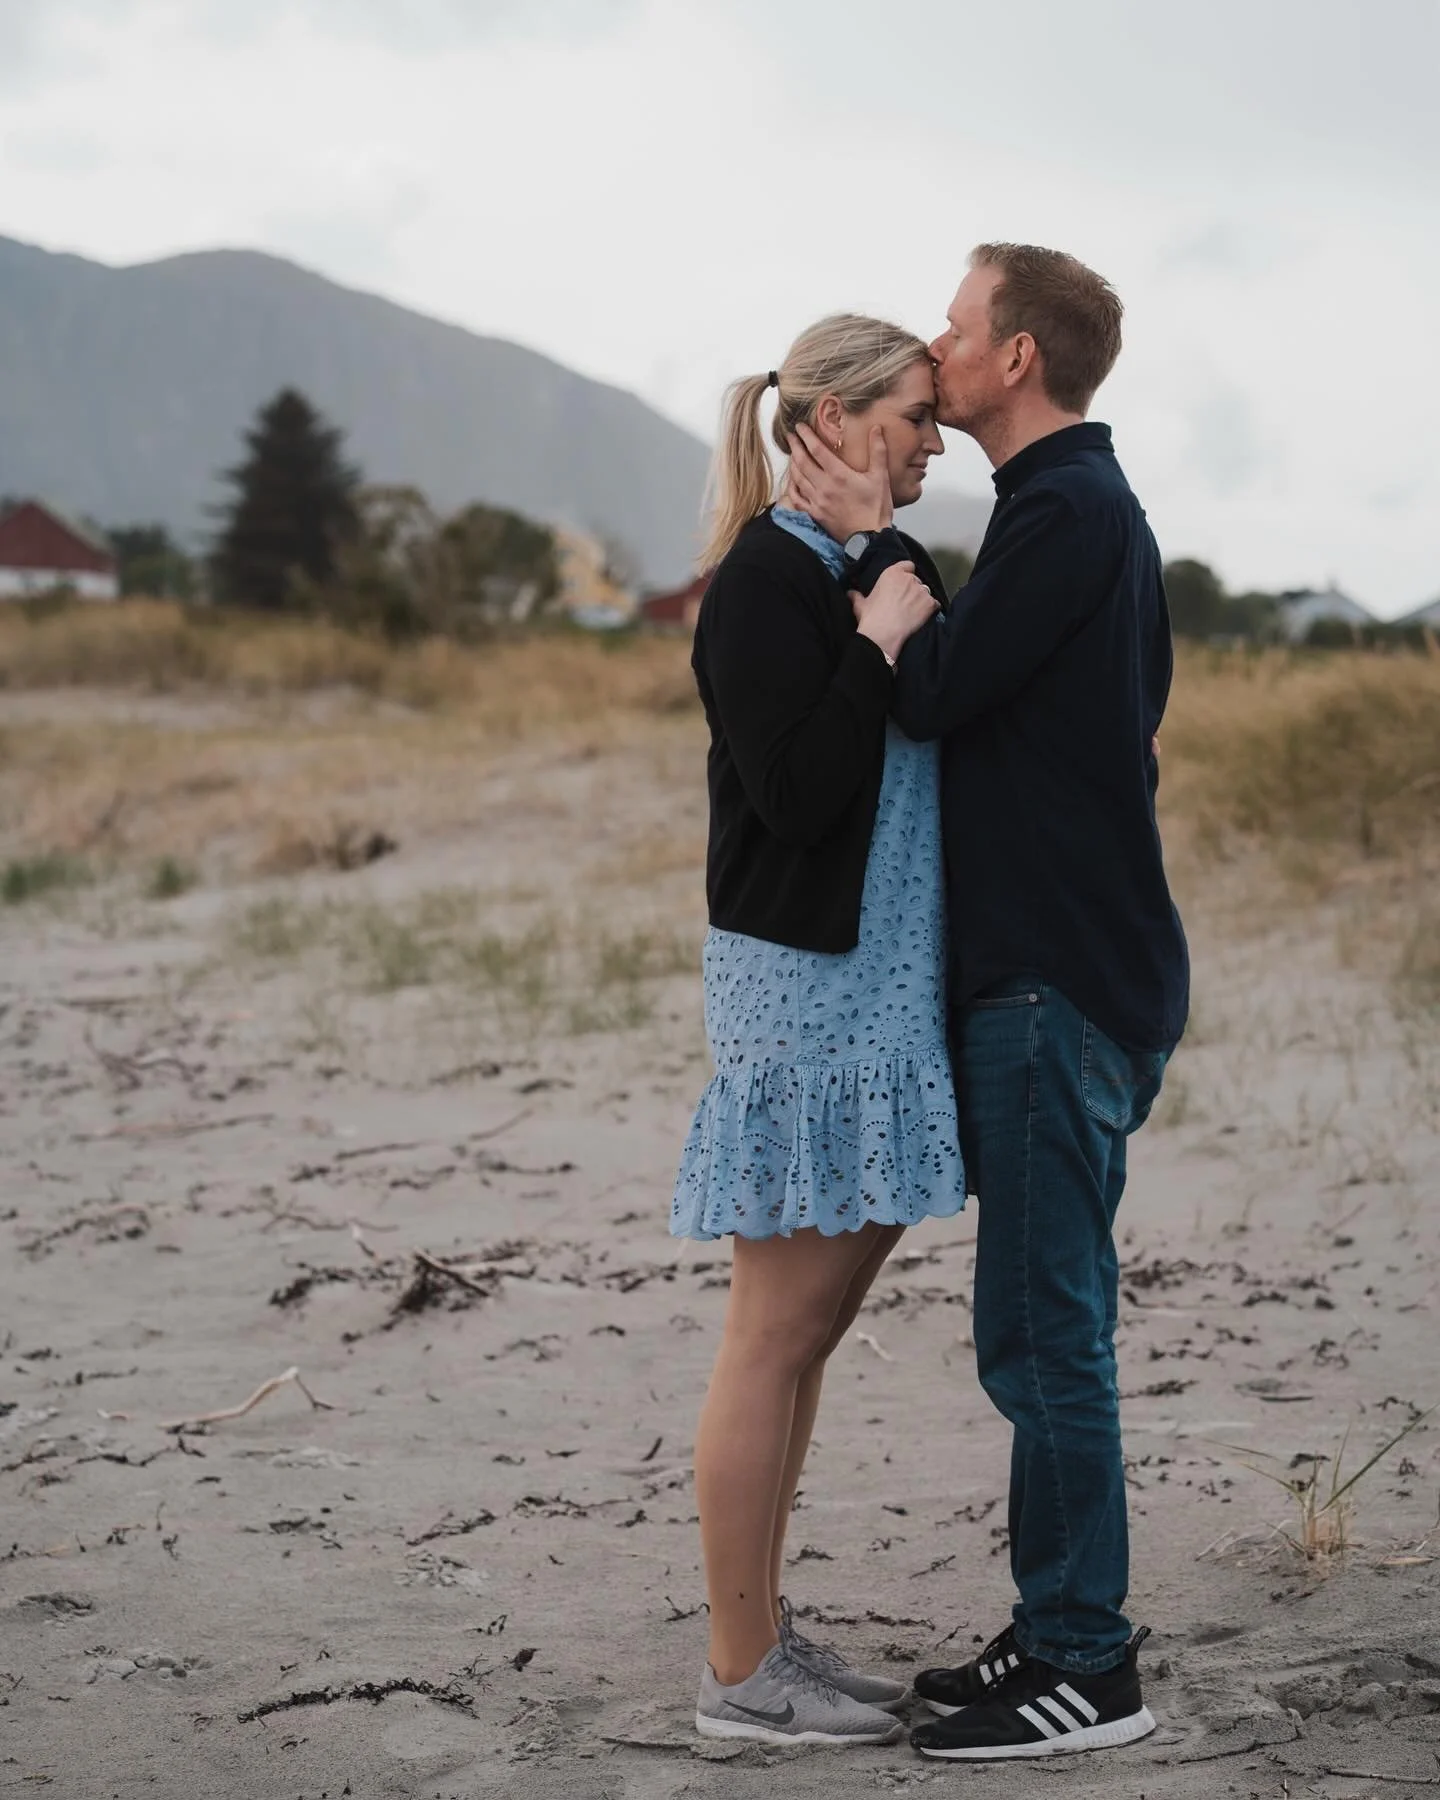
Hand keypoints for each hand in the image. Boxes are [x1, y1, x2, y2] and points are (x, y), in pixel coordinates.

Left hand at [789, 421, 892, 539]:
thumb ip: (877, 450)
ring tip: (792, 454)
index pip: (816, 450)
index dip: (806, 436)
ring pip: (797, 478)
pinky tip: (792, 481)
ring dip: (792, 464)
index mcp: (839, 475)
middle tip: (790, 436)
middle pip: (802, 462)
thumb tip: (876, 429)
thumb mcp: (880, 476)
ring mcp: (817, 501)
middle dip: (795, 446)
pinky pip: (797, 499)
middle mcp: (824, 487)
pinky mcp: (815, 514)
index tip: (800, 426)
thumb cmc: (876, 509)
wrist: (870, 539)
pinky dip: (792, 487)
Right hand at [850, 562, 936, 662]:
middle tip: (905, 603)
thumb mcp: (859, 604)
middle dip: (913, 589)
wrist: (883, 635)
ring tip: (913, 612)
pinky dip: (931, 610)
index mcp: (892, 573)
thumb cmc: (871, 618)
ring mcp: (921, 591)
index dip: (906, 574)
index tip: (903, 583)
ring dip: (922, 599)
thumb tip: (850, 593)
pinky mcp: (930, 604)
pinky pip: (935, 604)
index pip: (907, 565)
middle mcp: (909, 579)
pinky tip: (922, 617)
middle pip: (916, 580)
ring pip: (926, 592)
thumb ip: (856, 595)